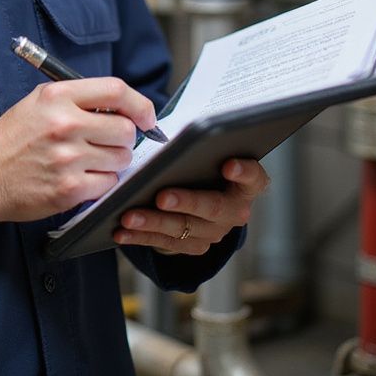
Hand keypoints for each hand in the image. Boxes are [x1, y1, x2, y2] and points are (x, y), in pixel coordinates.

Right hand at [0, 78, 158, 224]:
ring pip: (120, 158)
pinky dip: (100, 182)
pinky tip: (79, 178)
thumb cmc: (11, 139)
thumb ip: (78, 100)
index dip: (139, 104)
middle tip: (105, 143)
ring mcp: (67, 158)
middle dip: (122, 138)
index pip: (116, 91)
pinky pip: (108, 183)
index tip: (146, 117)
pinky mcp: (69, 189)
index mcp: (57, 97)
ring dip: (111, 161)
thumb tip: (122, 109)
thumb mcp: (38, 103)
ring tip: (86, 161)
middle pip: (125, 129)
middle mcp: (64, 124)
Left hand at [113, 158, 269, 254]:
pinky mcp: (193, 246)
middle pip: (212, 207)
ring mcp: (215, 232)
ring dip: (153, 222)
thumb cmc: (201, 164)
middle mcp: (234, 211)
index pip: (254, 177)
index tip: (228, 165)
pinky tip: (121, 231)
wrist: (203, 199)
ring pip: (183, 229)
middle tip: (161, 196)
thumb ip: (196, 146)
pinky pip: (165, 244)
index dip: (244, 172)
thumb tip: (164, 130)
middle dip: (185, 202)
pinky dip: (141, 237)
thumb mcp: (205, 153)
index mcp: (245, 184)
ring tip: (128, 215)